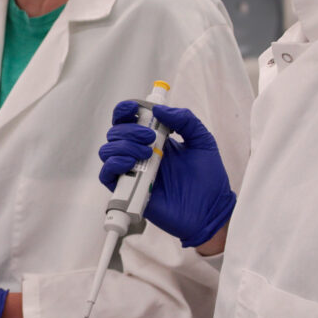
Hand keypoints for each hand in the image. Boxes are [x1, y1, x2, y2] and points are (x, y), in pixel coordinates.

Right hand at [98, 102, 235, 247]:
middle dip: (129, 130)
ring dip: (123, 146)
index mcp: (154, 139)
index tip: (134, 108)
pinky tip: (131, 164)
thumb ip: (185, 120)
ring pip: (108, 151)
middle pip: (115, 133)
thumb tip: (160, 110)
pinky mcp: (128, 190)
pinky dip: (114, 165)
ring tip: (146, 153)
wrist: (210, 209)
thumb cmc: (208, 178)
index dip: (125, 110)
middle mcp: (139, 153)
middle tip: (151, 138)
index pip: (128, 120)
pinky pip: (107, 175)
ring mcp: (133, 172)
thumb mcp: (202, 141)